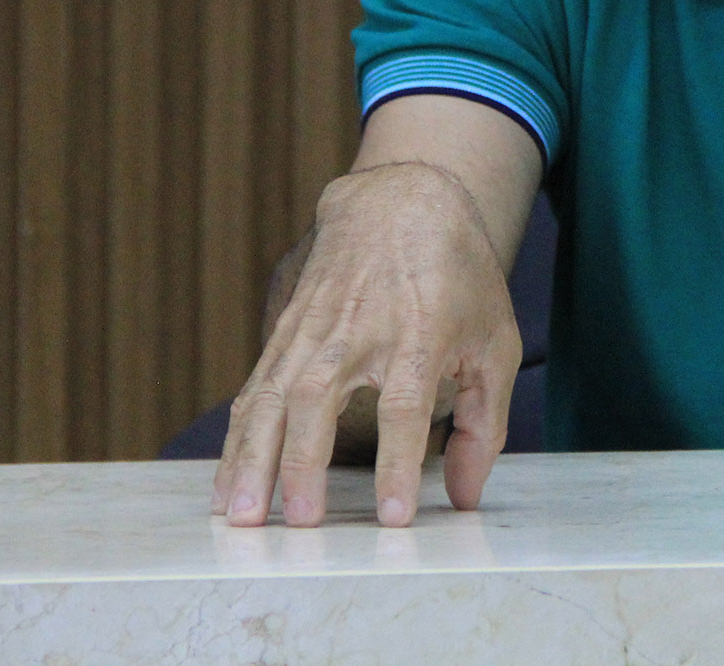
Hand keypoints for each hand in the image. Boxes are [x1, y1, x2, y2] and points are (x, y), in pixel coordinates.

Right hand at [213, 159, 522, 528]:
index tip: (393, 515)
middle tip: (300, 523)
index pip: (406, 404)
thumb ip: (486, 422)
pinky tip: (227, 483)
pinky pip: (255, 387)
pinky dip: (237, 438)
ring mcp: (315, 326)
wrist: (403, 199)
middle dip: (305, 462)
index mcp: (421, 332)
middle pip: (321, 396)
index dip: (399, 461)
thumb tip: (464, 497)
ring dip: (253, 457)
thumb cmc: (459, 276)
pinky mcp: (286, 329)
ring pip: (273, 394)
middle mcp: (360, 328)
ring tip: (243, 515)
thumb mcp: (495, 339)